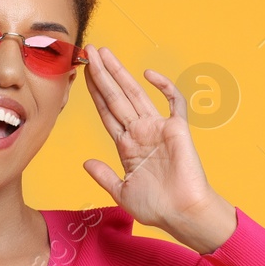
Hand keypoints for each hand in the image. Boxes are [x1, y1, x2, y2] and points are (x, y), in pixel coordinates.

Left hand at [81, 45, 235, 251]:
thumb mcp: (122, 192)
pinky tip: (148, 74)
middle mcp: (141, 132)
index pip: (107, 113)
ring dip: (119, 73)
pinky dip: (164, 86)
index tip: (82, 75)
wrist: (182, 214)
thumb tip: (86, 162)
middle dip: (101, 74)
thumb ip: (104, 175)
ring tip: (103, 54)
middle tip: (88, 51)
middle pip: (116, 97)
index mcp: (127, 146)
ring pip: (135, 94)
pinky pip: (173, 101)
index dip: (94, 93)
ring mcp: (158, 128)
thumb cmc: (157, 207)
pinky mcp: (177, 128)